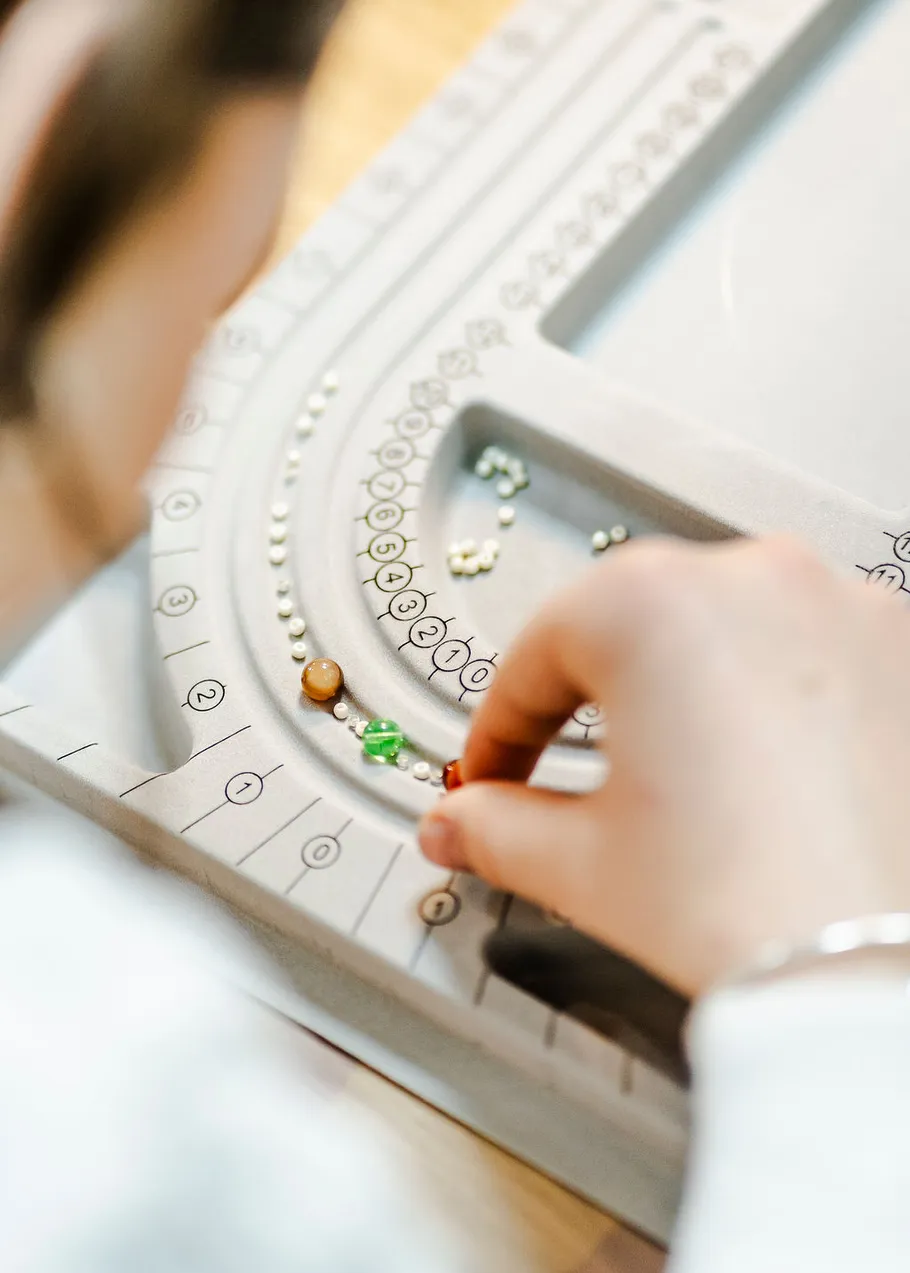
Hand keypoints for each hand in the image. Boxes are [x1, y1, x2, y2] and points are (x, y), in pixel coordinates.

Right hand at [419, 536, 909, 995]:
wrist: (872, 967)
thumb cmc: (750, 907)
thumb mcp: (583, 862)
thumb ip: (496, 828)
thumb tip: (457, 822)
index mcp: (650, 605)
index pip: (537, 658)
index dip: (500, 729)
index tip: (492, 773)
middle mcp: (751, 576)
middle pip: (632, 625)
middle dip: (590, 698)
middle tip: (569, 772)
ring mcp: (840, 603)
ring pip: (725, 628)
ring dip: (685, 687)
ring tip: (678, 773)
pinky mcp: (901, 646)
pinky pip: (809, 650)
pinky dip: (772, 695)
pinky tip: (763, 767)